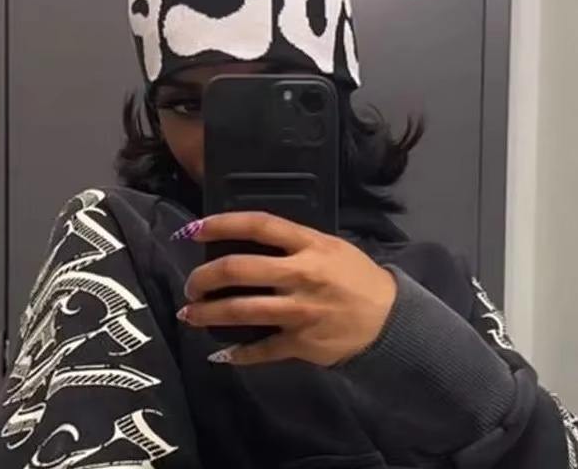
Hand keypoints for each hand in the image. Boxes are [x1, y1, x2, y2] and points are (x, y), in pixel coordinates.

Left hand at [175, 211, 396, 366]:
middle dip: (204, 277)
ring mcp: (299, 311)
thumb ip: (293, 242)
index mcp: (309, 245)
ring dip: (207, 314)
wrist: (388, 318)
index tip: (194, 229)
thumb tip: (249, 241)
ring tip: (190, 314)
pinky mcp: (300, 343)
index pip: (259, 225)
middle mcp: (300, 274)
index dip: (223, 224)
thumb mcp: (330, 246)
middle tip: (192, 284)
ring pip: (241, 311)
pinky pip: (260, 350)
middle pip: (238, 269)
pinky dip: (237, 354)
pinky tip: (221, 354)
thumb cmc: (356, 276)